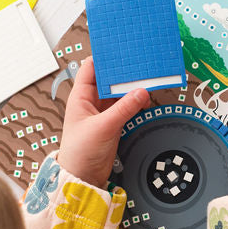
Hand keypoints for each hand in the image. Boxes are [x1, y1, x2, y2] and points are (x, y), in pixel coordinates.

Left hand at [56, 58, 150, 186]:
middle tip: (140, 64)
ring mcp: (103, 112)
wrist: (83, 177)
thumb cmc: (81, 152)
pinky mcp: (113, 123)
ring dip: (131, 87)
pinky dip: (135, 102)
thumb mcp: (103, 126)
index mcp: (80, 97)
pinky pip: (126, 107)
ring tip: (146, 79)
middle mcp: (91, 102)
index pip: (91, 68)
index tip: (121, 51)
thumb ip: (124, 109)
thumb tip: (142, 92)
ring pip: (119, 93)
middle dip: (123, 72)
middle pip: (109, 79)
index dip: (104, 58)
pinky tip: (145, 98)